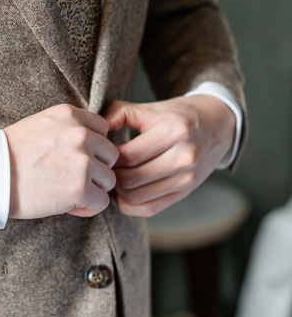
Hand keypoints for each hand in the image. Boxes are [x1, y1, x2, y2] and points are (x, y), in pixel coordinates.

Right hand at [4, 104, 118, 219]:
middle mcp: (80, 134)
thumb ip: (68, 129)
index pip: (103, 130)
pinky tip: (68, 206)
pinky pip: (102, 201)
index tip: (73, 160)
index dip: (92, 149)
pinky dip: (87, 208)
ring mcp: (82, 161)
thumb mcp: (40, 125)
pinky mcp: (81, 187)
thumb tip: (94, 145)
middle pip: (110, 155)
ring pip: (109, 180)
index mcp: (69, 115)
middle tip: (71, 179)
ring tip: (67, 193)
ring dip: (92, 189)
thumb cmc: (10, 155)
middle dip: (95, 170)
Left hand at [104, 95, 235, 217]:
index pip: (129, 155)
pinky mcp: (185, 192)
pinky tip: (124, 190)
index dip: (108, 158)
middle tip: (104, 167)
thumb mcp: (152, 108)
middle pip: (131, 180)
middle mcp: (184, 157)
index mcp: (175, 131)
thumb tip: (98, 126)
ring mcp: (187, 179)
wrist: (218, 125)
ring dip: (118, 191)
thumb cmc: (179, 116)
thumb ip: (122, 112)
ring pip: (137, 197)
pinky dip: (130, 203)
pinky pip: (149, 208)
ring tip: (113, 176)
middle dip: (111, 175)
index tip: (102, 153)